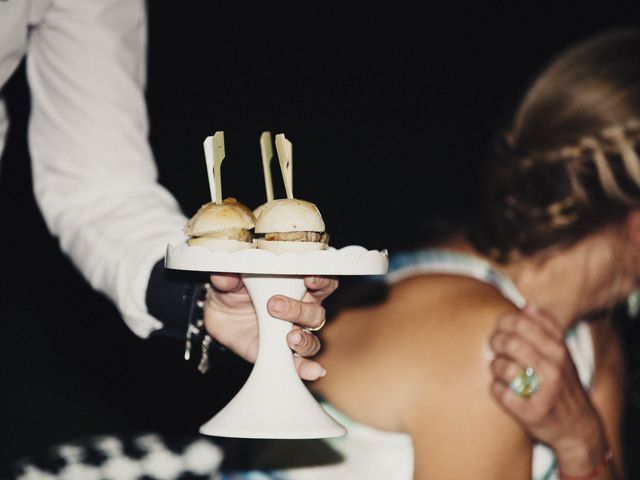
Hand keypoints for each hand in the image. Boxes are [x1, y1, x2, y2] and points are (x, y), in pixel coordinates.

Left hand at [203, 273, 337, 380]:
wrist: (219, 313)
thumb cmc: (234, 290)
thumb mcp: (230, 279)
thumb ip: (230, 277)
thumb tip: (224, 277)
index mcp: (296, 287)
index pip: (320, 282)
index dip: (321, 280)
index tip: (310, 278)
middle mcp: (300, 311)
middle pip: (315, 313)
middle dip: (299, 310)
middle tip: (274, 305)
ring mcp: (291, 334)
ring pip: (312, 340)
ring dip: (304, 339)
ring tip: (289, 338)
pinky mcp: (280, 356)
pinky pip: (298, 365)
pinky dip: (306, 368)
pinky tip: (312, 371)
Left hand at [489, 306, 609, 475]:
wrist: (577, 427)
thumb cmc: (562, 384)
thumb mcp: (562, 354)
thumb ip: (546, 329)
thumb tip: (525, 305)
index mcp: (559, 349)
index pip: (522, 322)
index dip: (504, 322)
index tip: (501, 329)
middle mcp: (554, 368)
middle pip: (510, 342)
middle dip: (495, 342)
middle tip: (496, 347)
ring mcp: (545, 391)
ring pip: (503, 366)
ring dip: (495, 366)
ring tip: (500, 370)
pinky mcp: (532, 413)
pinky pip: (500, 392)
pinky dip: (496, 389)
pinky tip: (503, 389)